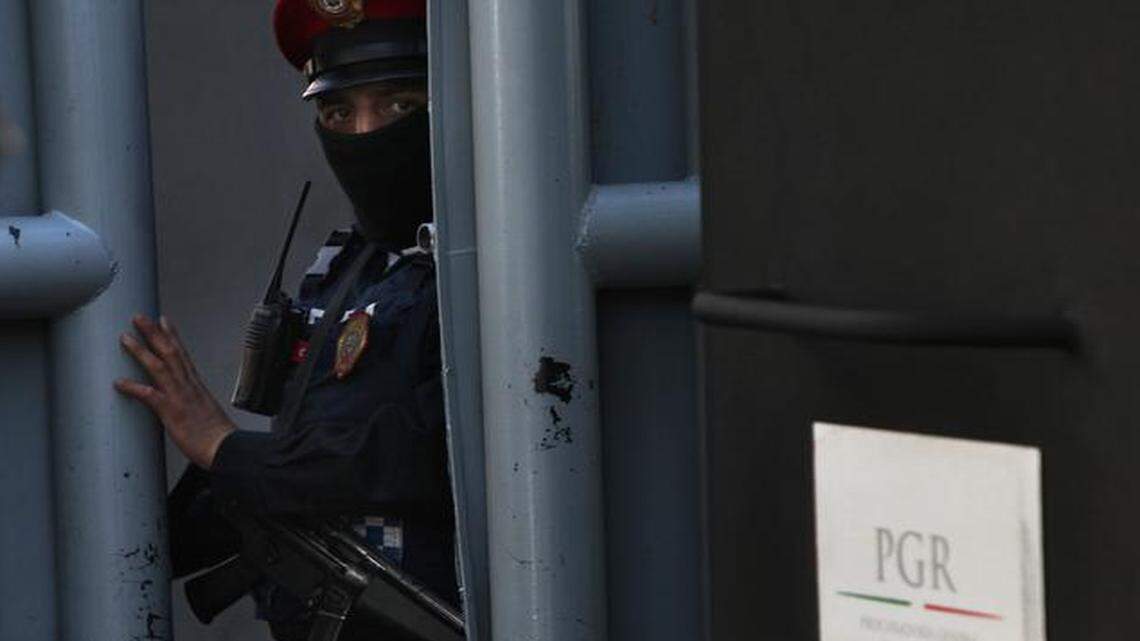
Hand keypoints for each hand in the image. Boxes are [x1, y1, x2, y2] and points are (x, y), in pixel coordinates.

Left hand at [115, 315, 235, 468]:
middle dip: (154, 333)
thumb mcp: (206, 415)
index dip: (172, 336)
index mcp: (196, 386)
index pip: (183, 354)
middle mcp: (188, 386)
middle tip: (139, 317)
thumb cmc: (217, 438)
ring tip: (125, 337)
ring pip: (159, 367)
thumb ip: (194, 405)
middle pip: (170, 353)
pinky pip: (150, 396)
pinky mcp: (172, 412)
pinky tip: (119, 382)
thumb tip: (186, 406)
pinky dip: (134, 387)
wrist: (225, 449)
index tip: (163, 320)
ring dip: (141, 350)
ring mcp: (180, 397)